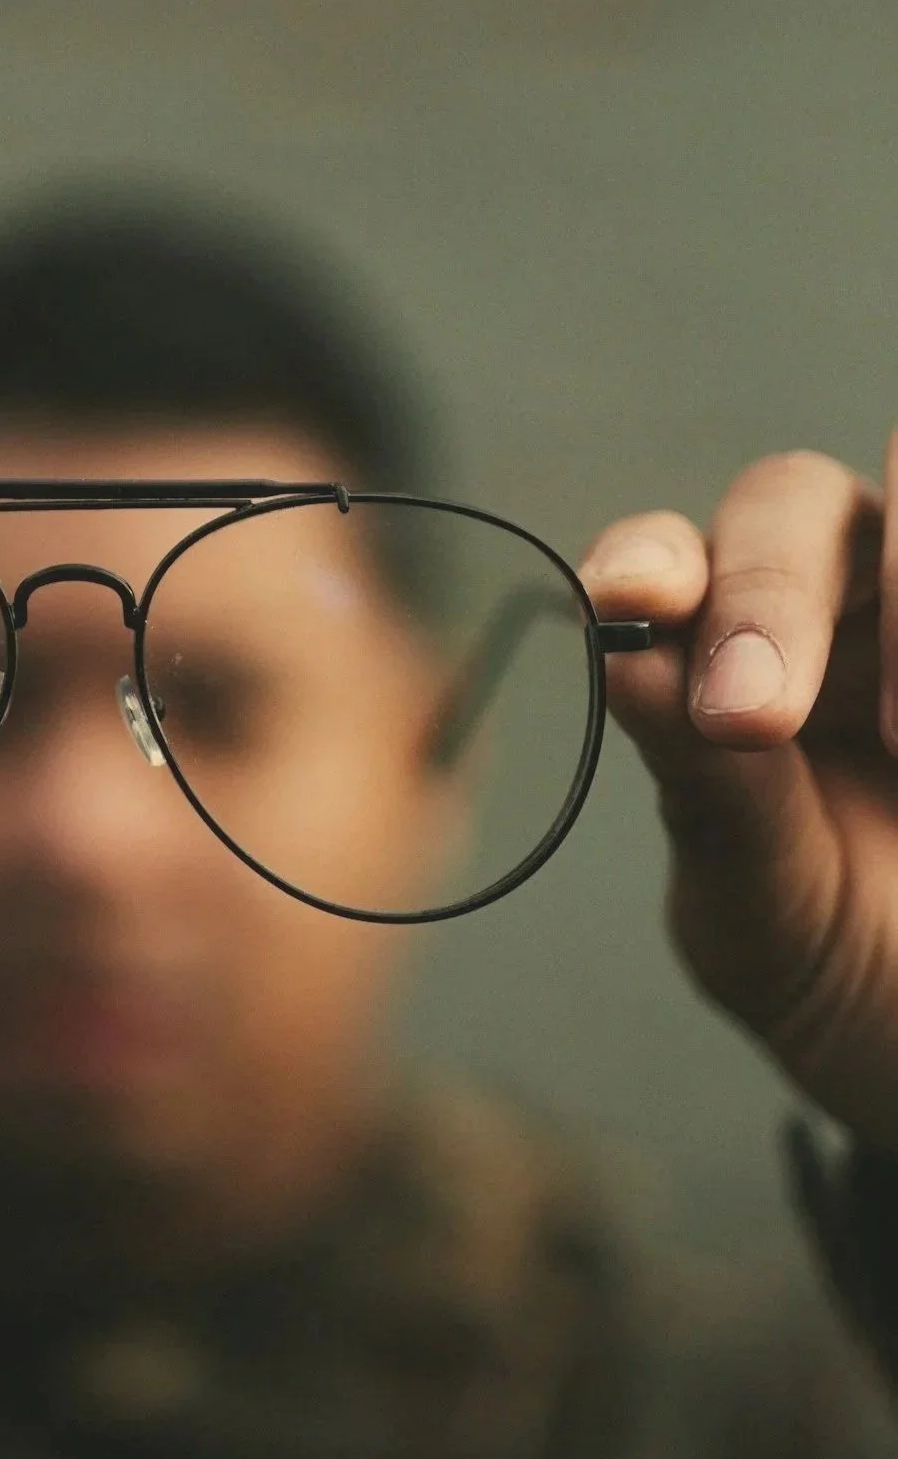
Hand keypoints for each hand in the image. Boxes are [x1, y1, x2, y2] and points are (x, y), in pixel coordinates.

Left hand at [582, 438, 897, 1152]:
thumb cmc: (835, 958)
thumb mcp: (760, 898)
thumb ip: (710, 789)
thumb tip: (624, 655)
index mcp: (721, 661)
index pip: (670, 560)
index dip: (649, 554)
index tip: (633, 599)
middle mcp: (834, 606)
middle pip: (793, 500)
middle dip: (769, 592)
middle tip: (755, 719)